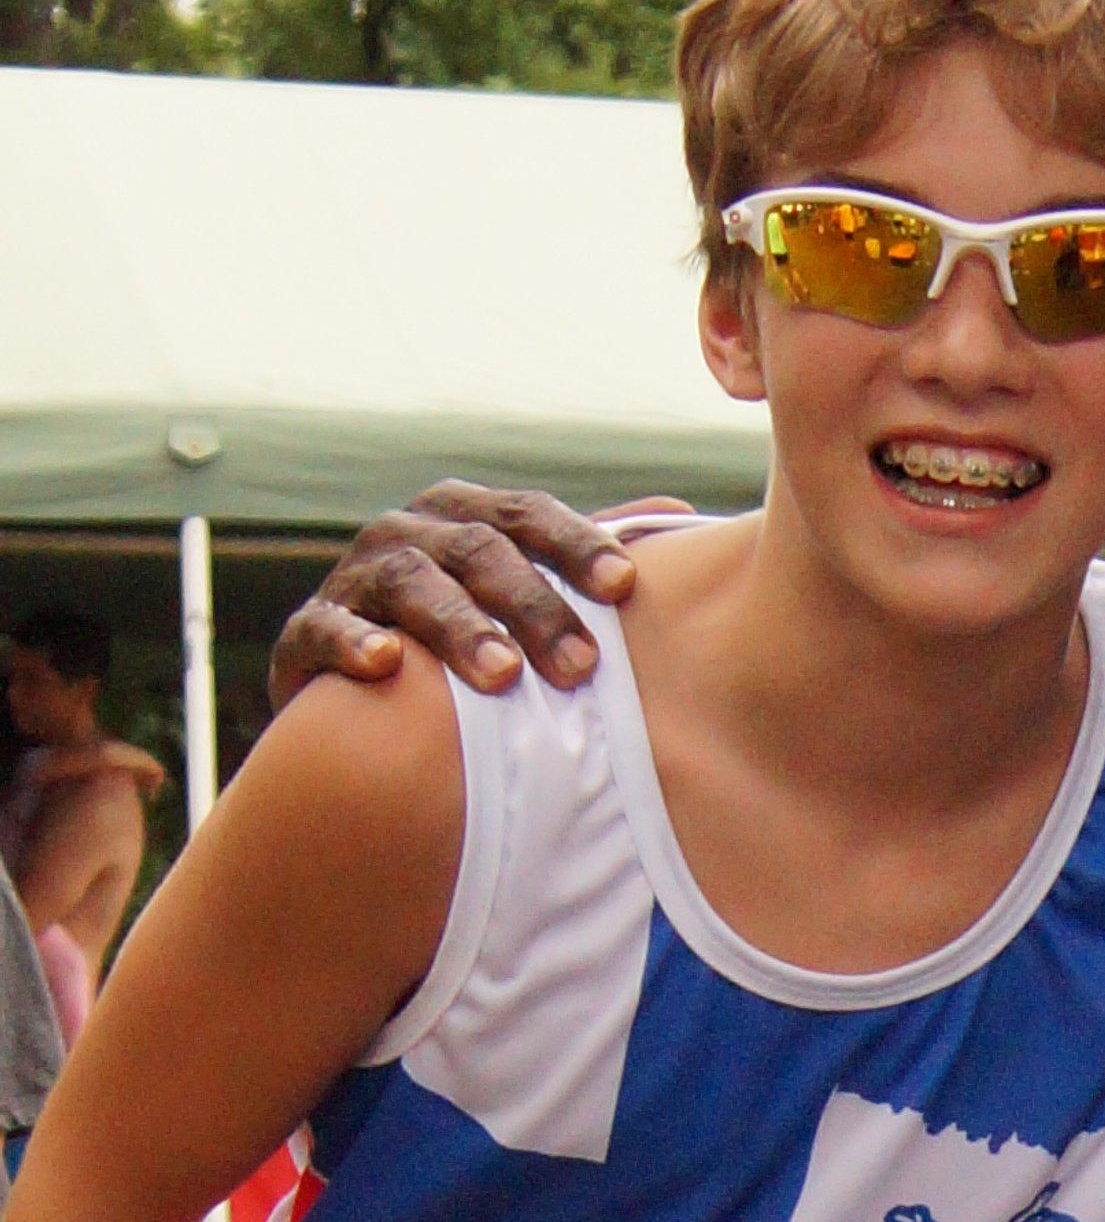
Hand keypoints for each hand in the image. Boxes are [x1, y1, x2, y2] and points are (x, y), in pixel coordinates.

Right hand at [267, 485, 677, 707]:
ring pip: (409, 585)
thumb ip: (586, 558)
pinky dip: (351, 642)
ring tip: (501, 675)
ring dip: (457, 627)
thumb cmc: (465, 645)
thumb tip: (683, 511)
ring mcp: (355, 582)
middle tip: (583, 667)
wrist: (361, 710)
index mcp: (466, 520)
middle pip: (477, 552)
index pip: (528, 517)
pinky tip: (385, 666)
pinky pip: (325, 630)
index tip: (626, 587)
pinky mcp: (305, 637)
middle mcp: (410, 536)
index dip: (576, 545)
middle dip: (533, 606)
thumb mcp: (523, 596)